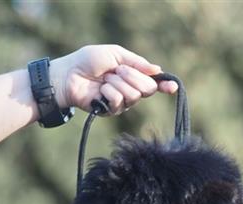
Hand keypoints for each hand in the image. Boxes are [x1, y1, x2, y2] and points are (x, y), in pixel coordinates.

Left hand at [49, 44, 177, 115]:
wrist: (69, 74)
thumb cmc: (88, 61)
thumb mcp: (115, 54)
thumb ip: (136, 62)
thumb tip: (157, 70)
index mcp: (132, 76)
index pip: (154, 83)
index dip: (165, 85)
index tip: (173, 87)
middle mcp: (130, 90)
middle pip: (147, 89)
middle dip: (132, 76)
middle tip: (117, 71)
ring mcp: (122, 102)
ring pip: (134, 95)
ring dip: (117, 83)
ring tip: (104, 79)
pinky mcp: (111, 111)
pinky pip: (119, 101)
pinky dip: (108, 91)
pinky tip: (100, 89)